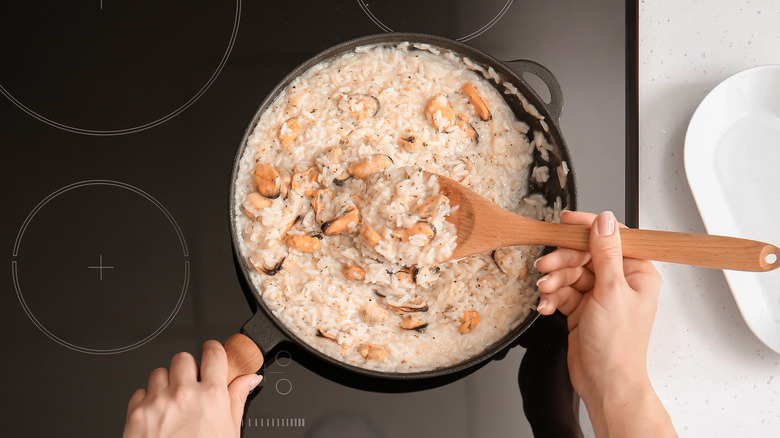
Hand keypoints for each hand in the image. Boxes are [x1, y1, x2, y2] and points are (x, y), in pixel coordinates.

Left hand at [123, 340, 262, 437]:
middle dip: (188, 369)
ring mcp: (158, 402)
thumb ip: (238, 398)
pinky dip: (147, 400)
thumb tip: (250, 379)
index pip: (213, 352)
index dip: (213, 350)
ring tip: (173, 403)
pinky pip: (140, 392)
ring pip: (159, 372)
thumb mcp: (230, 431)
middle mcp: (185, 394)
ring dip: (166, 383)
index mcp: (213, 396)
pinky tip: (157, 416)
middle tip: (191, 385)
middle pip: (183, 358)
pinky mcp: (136, 413)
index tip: (211, 354)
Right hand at [534, 211, 675, 436]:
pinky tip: (546, 306)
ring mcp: (600, 296)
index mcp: (637, 272)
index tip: (566, 221)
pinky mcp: (582, 309)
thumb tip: (605, 221)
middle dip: (563, 261)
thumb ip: (605, 253)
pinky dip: (552, 298)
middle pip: (585, 255)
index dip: (588, 228)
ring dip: (554, 281)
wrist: (604, 382)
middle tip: (545, 265)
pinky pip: (562, 292)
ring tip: (545, 290)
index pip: (611, 238)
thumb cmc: (617, 345)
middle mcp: (619, 281)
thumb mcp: (611, 291)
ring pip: (570, 273)